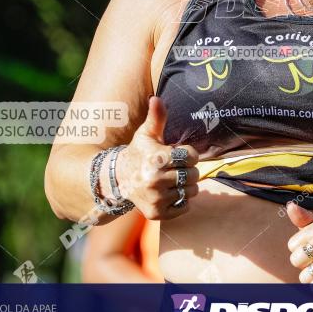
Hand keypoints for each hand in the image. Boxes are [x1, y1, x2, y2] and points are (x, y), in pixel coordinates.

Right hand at [114, 96, 198, 219]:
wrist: (118, 180)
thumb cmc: (138, 153)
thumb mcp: (146, 134)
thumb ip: (156, 117)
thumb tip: (157, 98)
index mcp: (156, 158)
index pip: (191, 156)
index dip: (189, 154)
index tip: (180, 154)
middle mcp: (155, 180)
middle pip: (194, 174)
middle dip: (189, 170)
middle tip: (178, 168)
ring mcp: (156, 198)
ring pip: (191, 191)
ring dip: (187, 185)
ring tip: (174, 180)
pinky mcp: (156, 213)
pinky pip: (184, 207)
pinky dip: (182, 201)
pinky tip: (170, 193)